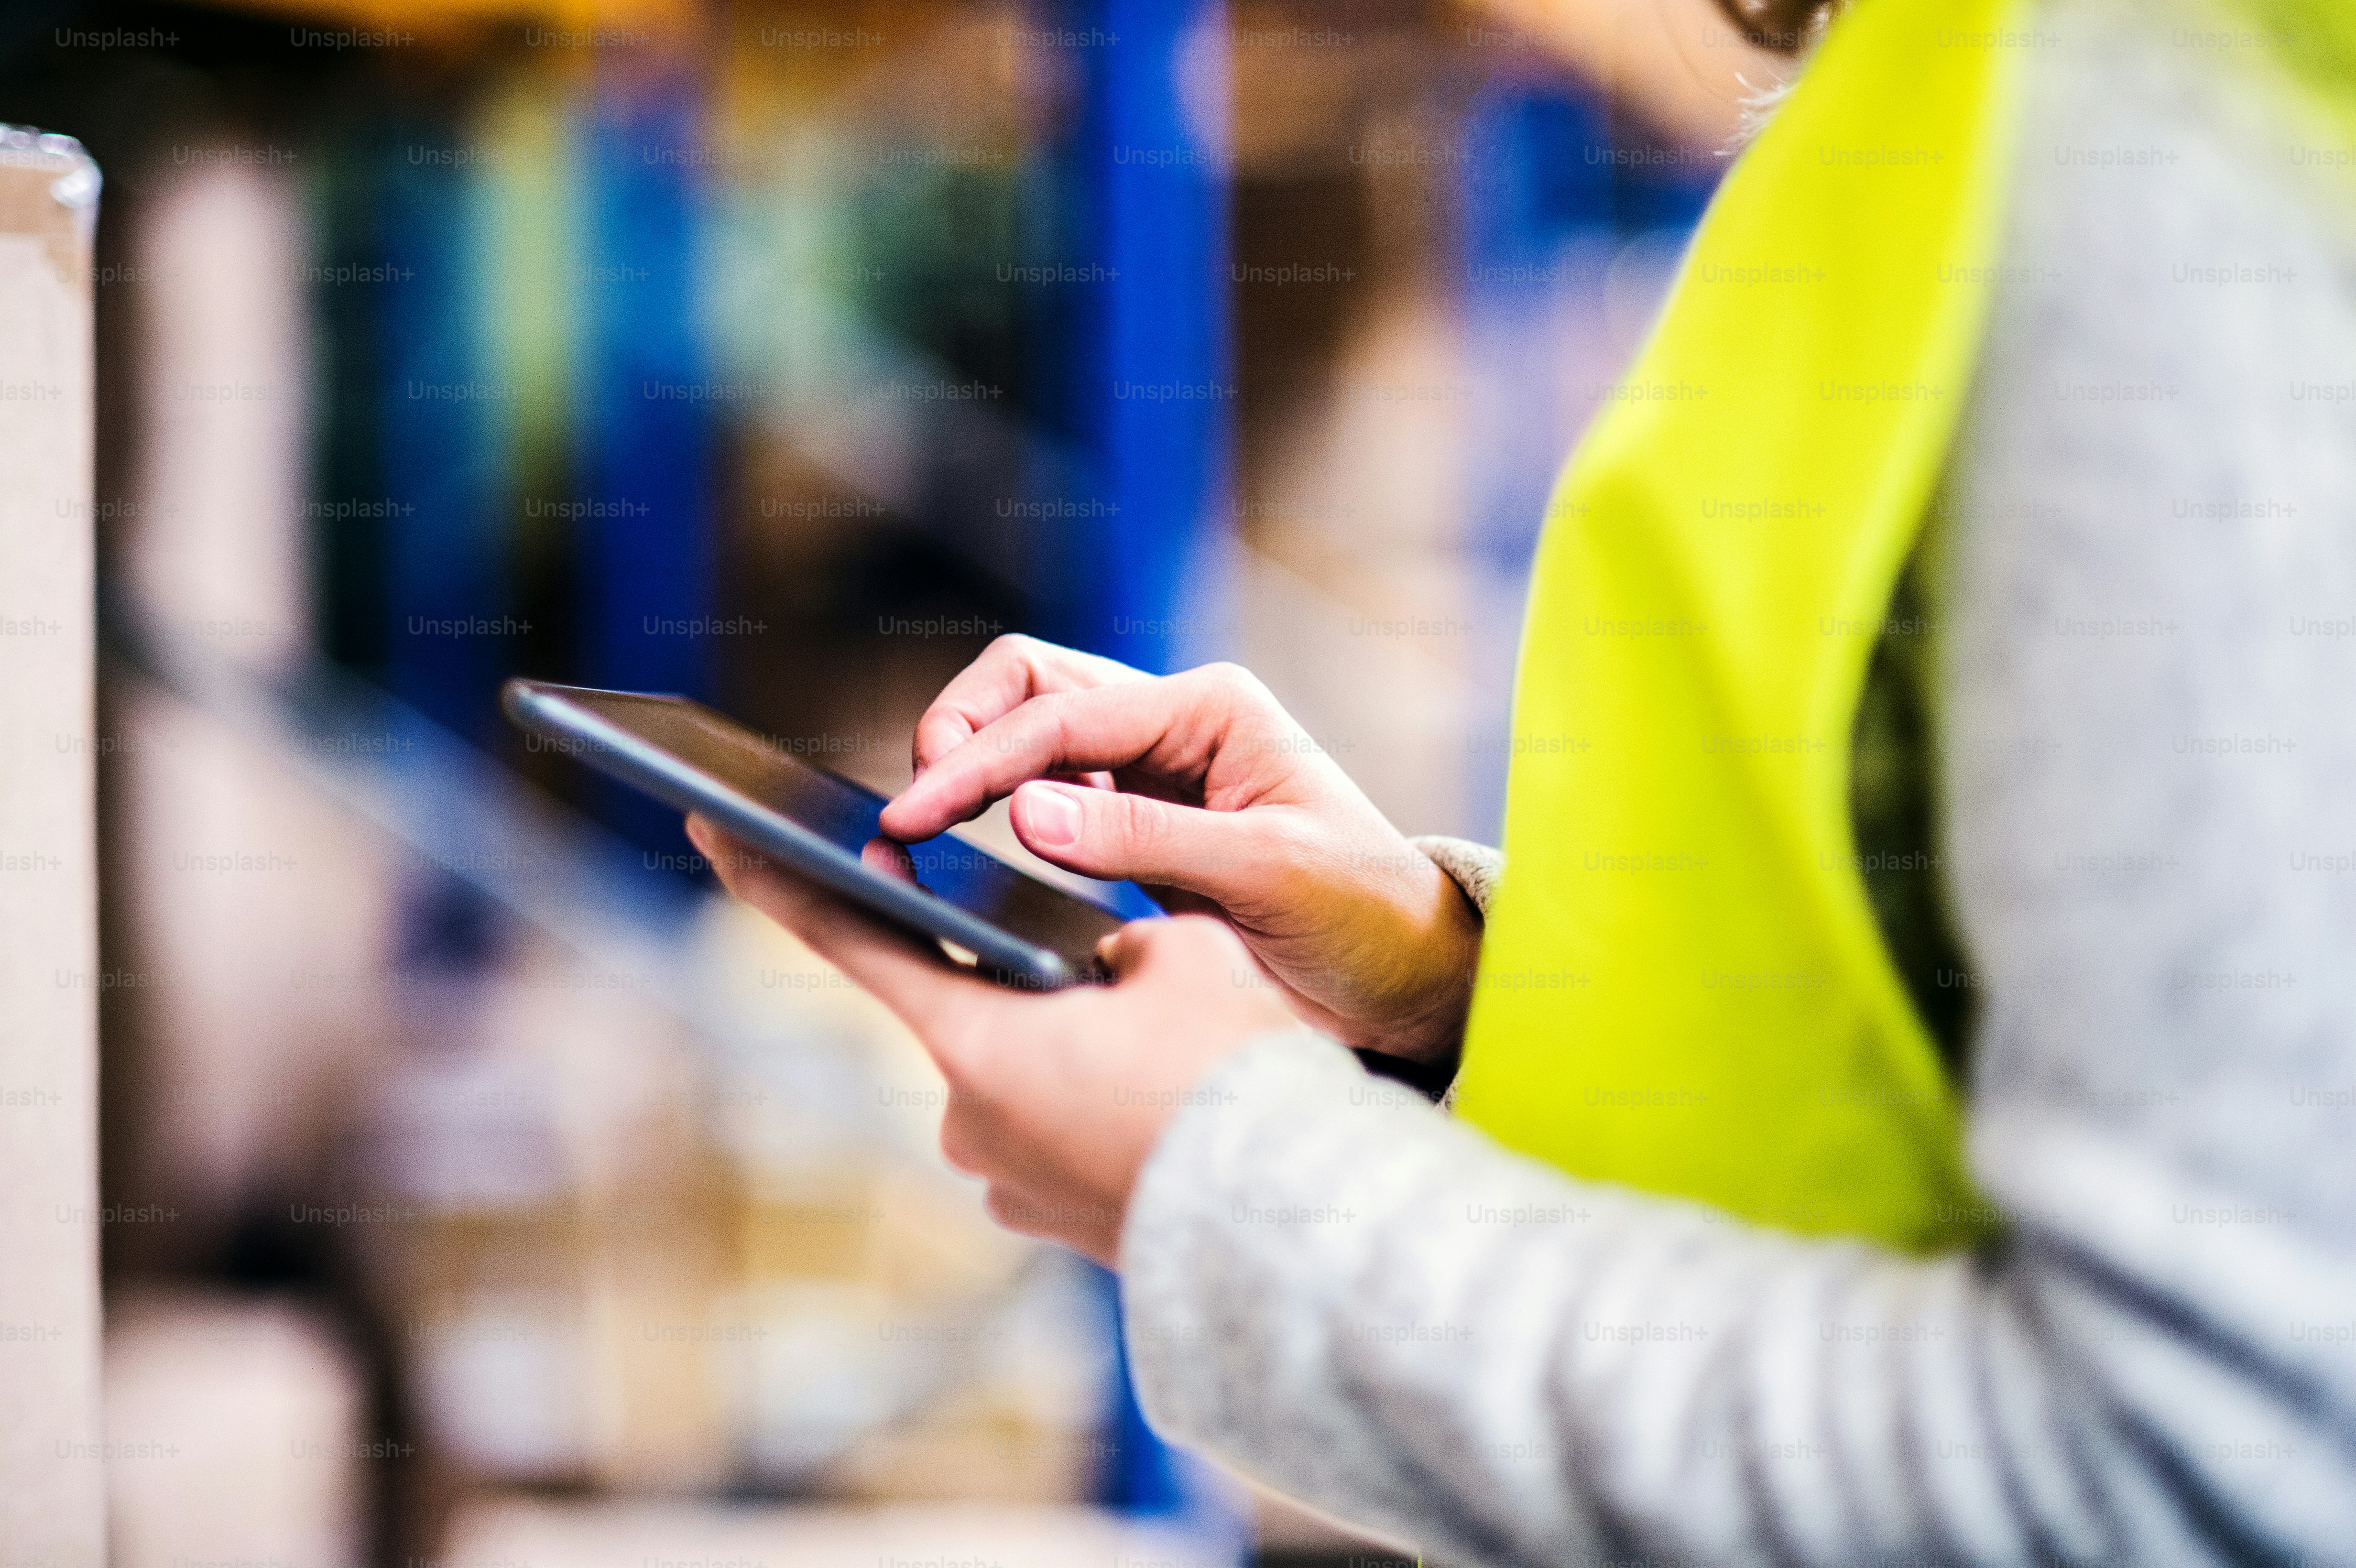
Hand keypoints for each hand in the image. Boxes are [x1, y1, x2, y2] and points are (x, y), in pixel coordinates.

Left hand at [687, 816, 1295, 1265]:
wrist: (1287, 1222)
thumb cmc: (1230, 1076)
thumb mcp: (1183, 951)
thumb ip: (1112, 926)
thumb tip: (1096, 963)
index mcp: (975, 1037)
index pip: (849, 937)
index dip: (777, 877)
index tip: (714, 830)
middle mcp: (964, 1115)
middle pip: (972, 1010)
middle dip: (1034, 983)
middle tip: (1132, 983)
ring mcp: (1002, 1179)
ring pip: (1024, 1074)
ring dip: (1075, 1050)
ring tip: (1172, 1055)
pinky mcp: (1047, 1219)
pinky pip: (1053, 1134)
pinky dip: (1094, 1108)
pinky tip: (1164, 1107)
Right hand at [877, 636, 1480, 1063]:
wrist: (1405, 979)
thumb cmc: (1363, 917)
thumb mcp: (1266, 873)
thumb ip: (1146, 839)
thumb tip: (1027, 812)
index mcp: (1212, 709)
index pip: (1064, 715)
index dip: (980, 762)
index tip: (915, 815)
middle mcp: (1174, 724)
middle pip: (1032, 686)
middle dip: (963, 731)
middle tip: (913, 809)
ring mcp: (1151, 772)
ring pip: (1030, 732)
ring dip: (972, 764)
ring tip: (919, 828)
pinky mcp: (1135, 827)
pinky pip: (1047, 798)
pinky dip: (996, 811)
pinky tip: (963, 850)